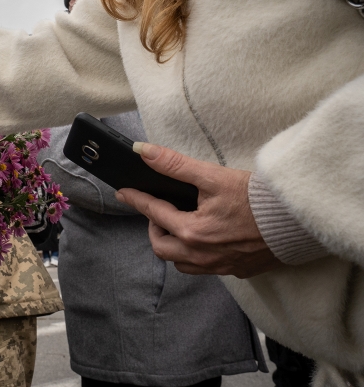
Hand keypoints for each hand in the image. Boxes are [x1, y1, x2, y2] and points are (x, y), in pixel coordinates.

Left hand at [116, 143, 282, 278]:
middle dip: (155, 230)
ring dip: (173, 246)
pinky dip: (195, 255)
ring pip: (181, 263)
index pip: (153, 213)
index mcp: (192, 232)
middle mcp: (202, 254)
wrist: (298, 219)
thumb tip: (144, 152)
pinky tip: (203, 239)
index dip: (136, 199)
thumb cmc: (257, 198)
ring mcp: (220, 265)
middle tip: (158, 212)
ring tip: (178, 226)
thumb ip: (174, 164)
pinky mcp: (237, 270)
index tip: (124, 193)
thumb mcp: (212, 176)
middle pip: (162, 248)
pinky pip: (204, 268)